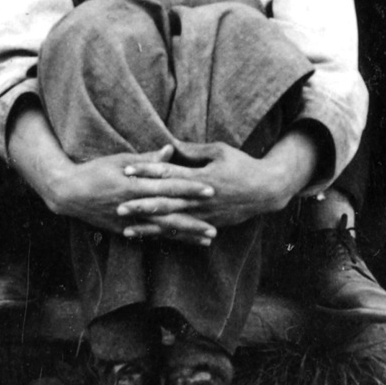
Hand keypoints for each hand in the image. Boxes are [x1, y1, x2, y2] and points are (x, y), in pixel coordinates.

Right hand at [46, 146, 218, 245]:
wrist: (68, 192)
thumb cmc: (95, 170)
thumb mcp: (121, 160)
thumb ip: (148, 159)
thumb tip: (170, 150)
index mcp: (136, 185)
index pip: (170, 187)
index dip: (191, 189)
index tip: (211, 191)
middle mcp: (134, 206)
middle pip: (169, 216)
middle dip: (193, 223)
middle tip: (215, 229)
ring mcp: (128, 221)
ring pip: (161, 231)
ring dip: (184, 236)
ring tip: (205, 241)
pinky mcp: (122, 230)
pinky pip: (148, 237)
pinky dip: (165, 240)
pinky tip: (179, 243)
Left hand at [126, 139, 298, 230]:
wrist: (266, 191)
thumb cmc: (242, 165)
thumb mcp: (219, 151)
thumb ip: (193, 150)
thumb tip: (170, 145)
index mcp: (200, 177)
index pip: (168, 172)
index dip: (147, 170)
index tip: (127, 169)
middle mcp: (199, 199)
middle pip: (165, 201)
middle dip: (141, 204)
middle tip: (118, 206)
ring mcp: (203, 215)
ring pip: (171, 222)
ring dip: (149, 226)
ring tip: (127, 229)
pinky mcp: (208, 224)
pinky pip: (183, 233)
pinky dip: (165, 236)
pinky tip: (150, 239)